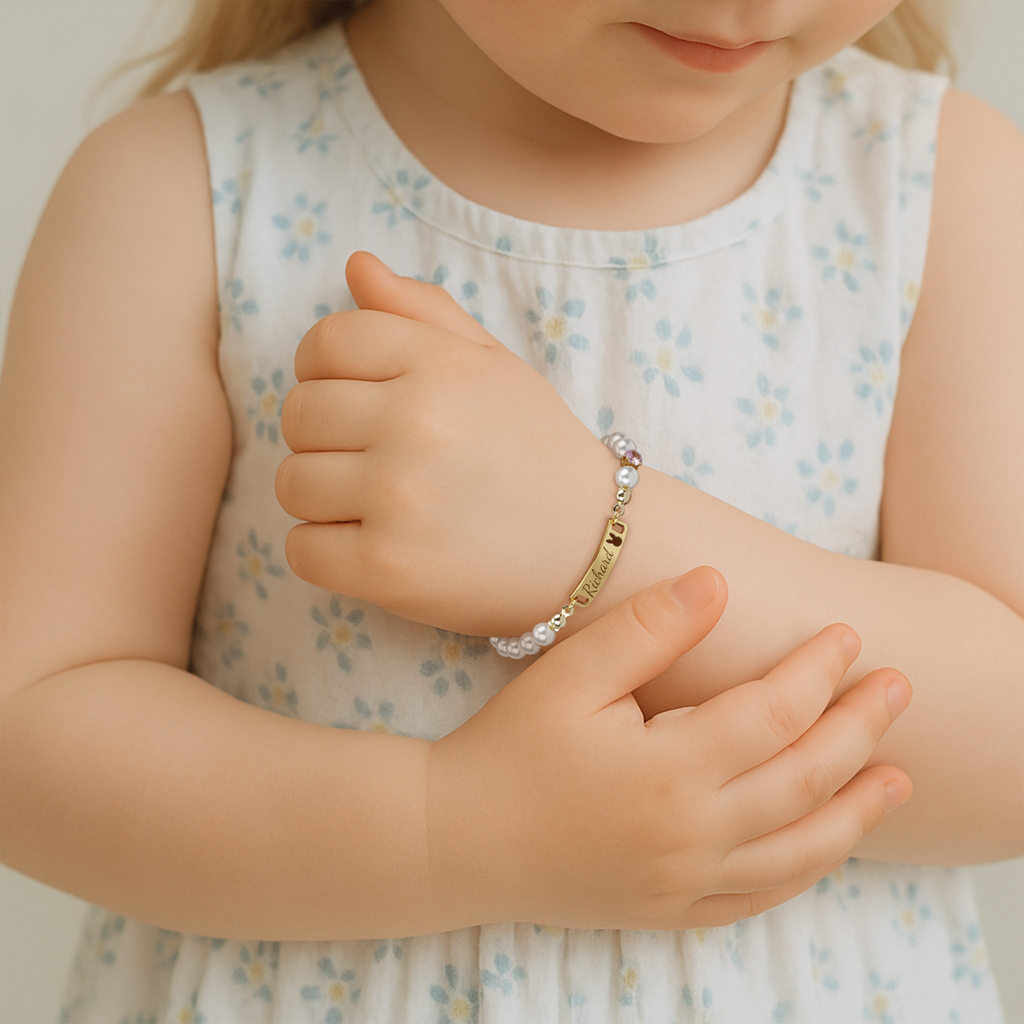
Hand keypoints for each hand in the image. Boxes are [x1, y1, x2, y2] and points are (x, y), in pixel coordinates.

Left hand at [276, 251, 611, 633]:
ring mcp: (400, 498)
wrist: (591, 545)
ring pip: (292, 483)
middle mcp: (417, 423)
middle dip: (324, 436)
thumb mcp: (494, 364)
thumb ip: (423, 311)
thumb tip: (355, 265)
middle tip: (372, 458)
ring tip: (376, 504)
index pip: (325, 343)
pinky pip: (301, 550)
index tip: (349, 397)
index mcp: (440, 365)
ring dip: (323, 496)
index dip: (321, 370)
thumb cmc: (535, 448)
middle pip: (298, 413)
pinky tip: (373, 545)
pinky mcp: (388, 569)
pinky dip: (325, 551)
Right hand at [427, 567, 912, 930]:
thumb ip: (647, 629)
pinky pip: (761, 896)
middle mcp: (693, 834)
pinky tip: (827, 845)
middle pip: (805, 777)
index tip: (847, 635)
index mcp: (670, 769)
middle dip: (859, 728)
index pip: (775, 713)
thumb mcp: (568, 675)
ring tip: (899, 777)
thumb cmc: (509, 749)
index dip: (818, 671)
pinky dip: (807, 868)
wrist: (457, 839)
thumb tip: (716, 583)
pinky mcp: (671, 909)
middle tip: (900, 688)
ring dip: (858, 810)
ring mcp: (687, 880)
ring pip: (800, 849)